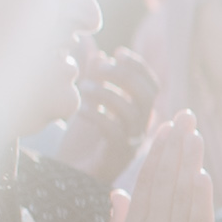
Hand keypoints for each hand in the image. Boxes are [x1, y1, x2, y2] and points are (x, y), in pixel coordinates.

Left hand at [56, 46, 155, 190]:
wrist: (70, 175)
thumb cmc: (81, 138)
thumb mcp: (87, 101)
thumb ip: (92, 75)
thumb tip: (93, 46)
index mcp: (139, 113)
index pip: (151, 84)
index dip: (138, 66)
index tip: (118, 52)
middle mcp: (142, 127)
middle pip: (147, 95)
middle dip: (124, 76)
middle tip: (100, 68)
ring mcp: (132, 142)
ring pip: (130, 111)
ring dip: (106, 93)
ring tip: (83, 87)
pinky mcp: (116, 155)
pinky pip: (113, 130)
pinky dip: (96, 114)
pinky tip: (79, 108)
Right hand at [105, 110, 221, 221]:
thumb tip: (118, 193)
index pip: (146, 184)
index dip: (158, 153)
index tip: (168, 128)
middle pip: (162, 182)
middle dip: (174, 146)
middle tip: (186, 117)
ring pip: (178, 197)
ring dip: (187, 162)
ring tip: (195, 134)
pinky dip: (197, 198)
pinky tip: (202, 173)